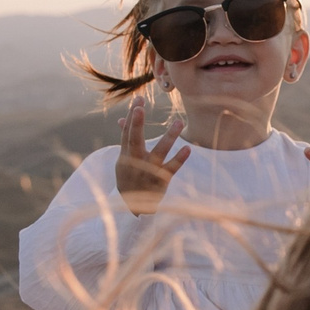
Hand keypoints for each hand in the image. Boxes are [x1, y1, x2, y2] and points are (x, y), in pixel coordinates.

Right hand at [116, 96, 188, 212]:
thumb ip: (126, 139)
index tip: (138, 100)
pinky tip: (188, 147)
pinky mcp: (160, 181)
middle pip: (134, 139)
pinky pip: (171, 168)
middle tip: (140, 105)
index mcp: (126, 155)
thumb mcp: (124, 160)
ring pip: (158, 152)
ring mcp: (148, 171)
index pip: (127, 132)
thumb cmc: (129, 179)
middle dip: (136, 123)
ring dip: (169, 136)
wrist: (132, 209)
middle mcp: (135, 161)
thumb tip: (122, 119)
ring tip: (180, 122)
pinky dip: (179, 159)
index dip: (131, 116)